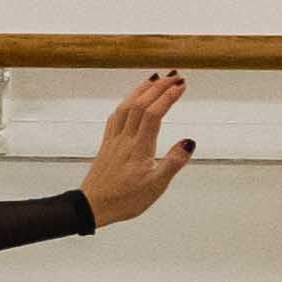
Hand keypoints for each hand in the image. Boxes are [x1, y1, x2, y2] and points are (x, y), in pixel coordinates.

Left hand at [82, 73, 196, 227]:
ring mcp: (113, 140)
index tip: (182, 85)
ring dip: (141, 90)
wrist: (92, 206)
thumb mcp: (156, 186)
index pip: (153, 115)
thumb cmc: (126, 199)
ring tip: (156, 78)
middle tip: (176, 75)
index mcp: (138, 148)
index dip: (167, 97)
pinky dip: (126, 103)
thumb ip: (173, 162)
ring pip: (125, 108)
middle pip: (139, 105)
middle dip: (158, 87)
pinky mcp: (106, 144)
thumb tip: (189, 141)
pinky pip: (115, 116)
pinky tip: (131, 100)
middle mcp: (124, 139)